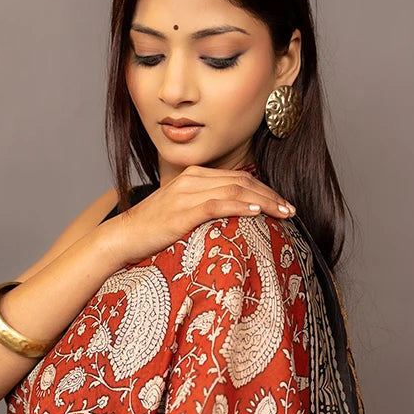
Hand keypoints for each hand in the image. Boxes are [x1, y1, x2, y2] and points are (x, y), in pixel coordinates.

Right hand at [102, 165, 295, 267]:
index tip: (282, 204)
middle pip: (242, 181)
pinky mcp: (182, 210)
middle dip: (270, 195)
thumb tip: (230, 219)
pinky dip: (240, 206)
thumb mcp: (182, 213)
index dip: (264, 189)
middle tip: (291, 210)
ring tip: (283, 213)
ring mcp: (187, 193)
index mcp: (195, 176)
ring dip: (263, 201)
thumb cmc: (152, 230)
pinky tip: (256, 212)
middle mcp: (193, 179)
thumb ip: (204, 208)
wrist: (123, 237)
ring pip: (235, 190)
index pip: (238, 178)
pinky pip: (217, 204)